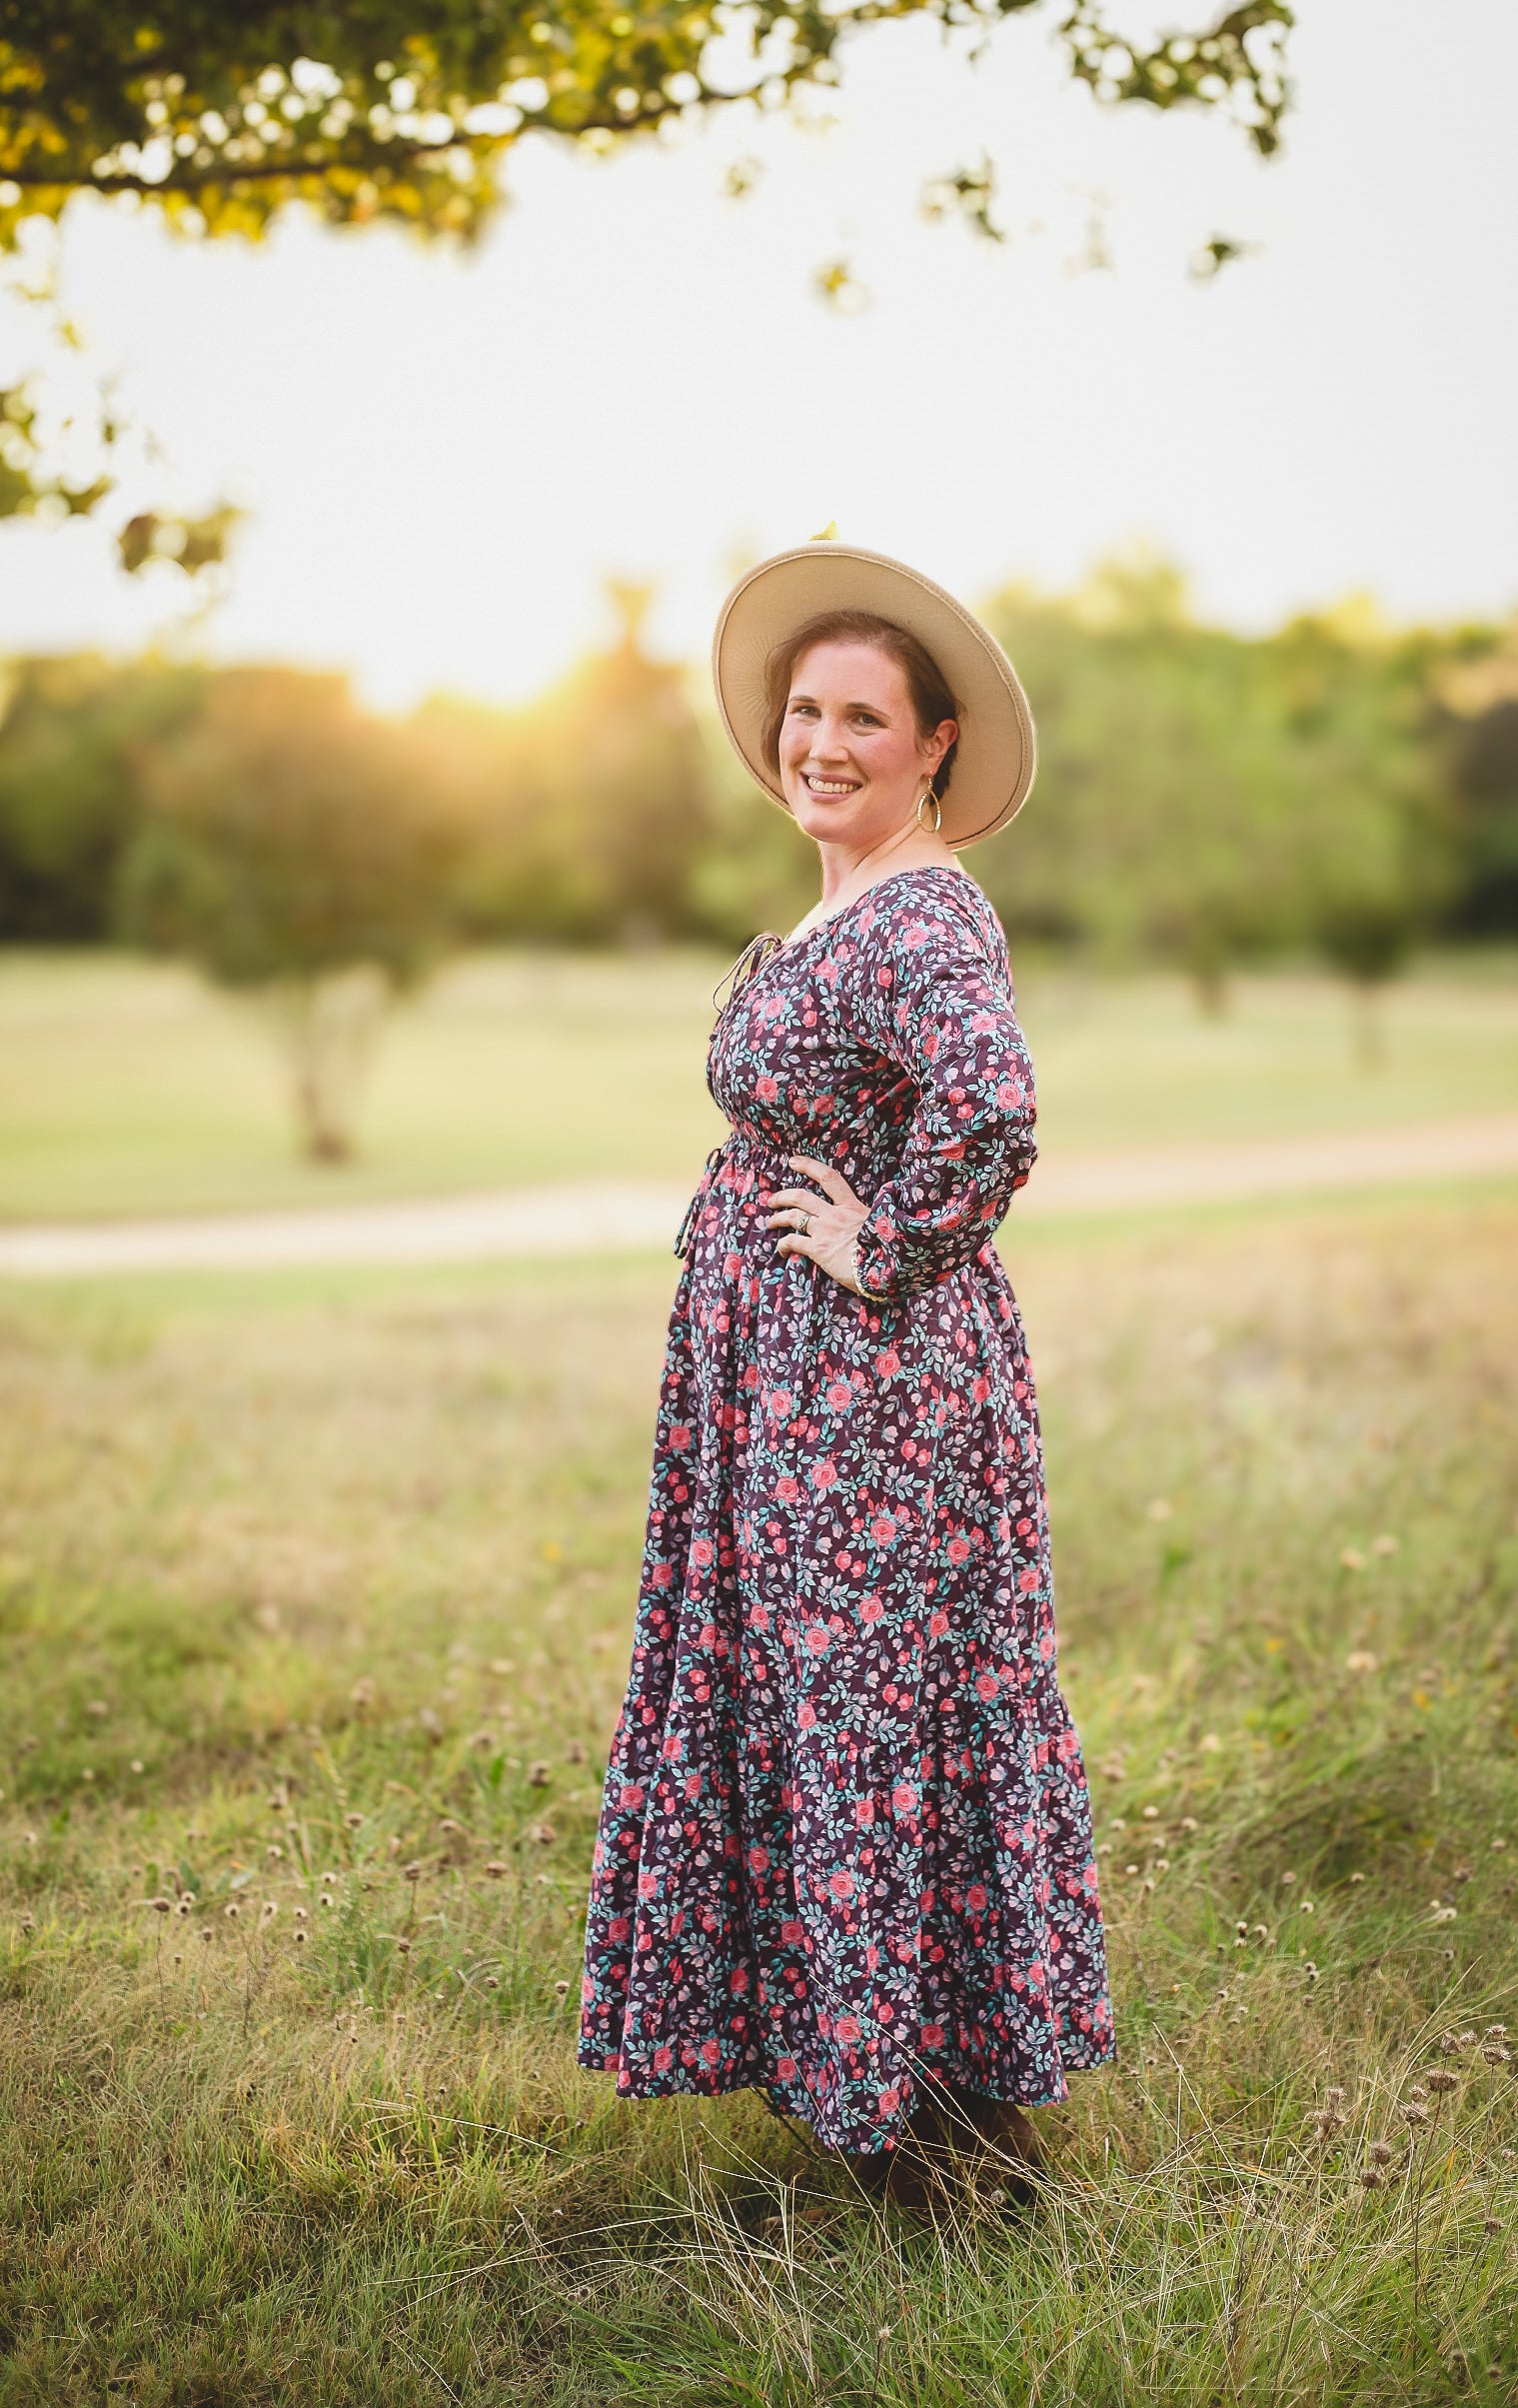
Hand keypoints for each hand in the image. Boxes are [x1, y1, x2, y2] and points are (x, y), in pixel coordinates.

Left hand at [764, 1154, 871, 1293]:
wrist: (885, 1266)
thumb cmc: (886, 1248)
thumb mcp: (881, 1222)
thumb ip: (870, 1214)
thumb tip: (883, 1205)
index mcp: (851, 1205)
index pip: (828, 1177)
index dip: (808, 1166)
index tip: (793, 1161)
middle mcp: (834, 1214)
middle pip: (800, 1197)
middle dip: (782, 1196)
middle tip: (772, 1200)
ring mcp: (824, 1231)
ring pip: (791, 1217)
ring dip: (777, 1218)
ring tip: (770, 1223)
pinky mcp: (818, 1250)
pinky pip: (792, 1242)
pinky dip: (782, 1245)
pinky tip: (781, 1250)